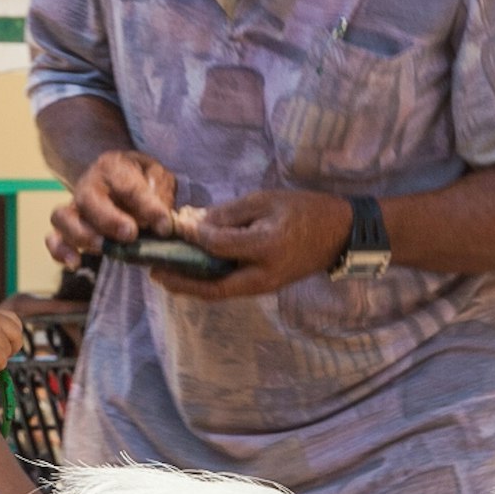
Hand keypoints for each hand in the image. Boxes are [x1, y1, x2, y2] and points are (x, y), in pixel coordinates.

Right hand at [48, 148, 178, 266]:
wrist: (117, 182)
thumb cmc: (141, 180)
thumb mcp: (157, 176)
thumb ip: (161, 191)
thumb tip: (162, 217)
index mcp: (112, 166)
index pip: (128, 185)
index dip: (147, 207)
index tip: (164, 226)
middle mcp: (88, 185)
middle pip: (88, 199)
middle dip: (109, 219)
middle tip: (130, 234)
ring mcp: (74, 207)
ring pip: (63, 218)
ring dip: (82, 235)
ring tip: (104, 248)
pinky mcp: (66, 228)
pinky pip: (53, 238)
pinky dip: (60, 251)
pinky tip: (75, 263)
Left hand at [178, 188, 351, 299]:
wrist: (339, 233)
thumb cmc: (305, 210)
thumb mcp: (267, 200)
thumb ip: (231, 213)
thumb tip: (197, 223)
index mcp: (265, 247)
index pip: (217, 245)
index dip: (193, 236)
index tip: (174, 225)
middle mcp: (262, 274)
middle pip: (214, 288)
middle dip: (182, 282)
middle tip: (154, 272)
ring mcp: (264, 286)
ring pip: (220, 293)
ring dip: (192, 287)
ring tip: (166, 276)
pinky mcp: (265, 287)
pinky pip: (230, 289)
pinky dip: (208, 284)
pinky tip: (192, 274)